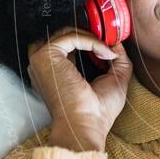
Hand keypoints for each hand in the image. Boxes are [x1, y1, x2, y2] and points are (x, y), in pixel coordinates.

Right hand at [27, 26, 132, 151]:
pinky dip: (92, 41)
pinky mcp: (45, 56)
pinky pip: (71, 36)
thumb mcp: (115, 79)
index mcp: (55, 71)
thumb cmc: (97, 112)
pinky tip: (104, 53)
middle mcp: (45, 65)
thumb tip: (117, 42)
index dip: (91, 41)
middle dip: (92, 35)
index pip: (69, 44)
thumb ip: (117, 58)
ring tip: (108, 53)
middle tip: (110, 43)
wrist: (86, 126)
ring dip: (93, 38)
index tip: (110, 46)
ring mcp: (42, 59)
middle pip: (66, 34)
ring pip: (67, 32)